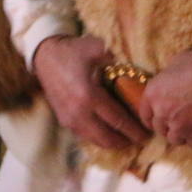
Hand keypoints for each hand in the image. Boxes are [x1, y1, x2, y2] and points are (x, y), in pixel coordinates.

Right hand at [33, 34, 148, 148]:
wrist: (44, 56)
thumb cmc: (72, 51)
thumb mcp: (97, 48)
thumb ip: (117, 58)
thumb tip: (135, 69)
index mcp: (89, 96)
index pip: (117, 120)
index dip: (134, 130)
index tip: (146, 135)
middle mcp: (78, 112)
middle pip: (107, 137)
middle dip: (125, 142)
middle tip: (139, 140)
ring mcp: (69, 119)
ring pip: (94, 140)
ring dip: (111, 142)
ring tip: (125, 139)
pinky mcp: (63, 120)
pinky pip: (84, 135)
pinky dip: (98, 137)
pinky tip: (108, 134)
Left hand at [138, 50, 191, 145]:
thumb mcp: (175, 63)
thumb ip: (166, 77)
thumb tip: (167, 81)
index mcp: (152, 94)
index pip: (144, 114)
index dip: (151, 117)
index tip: (156, 119)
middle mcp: (161, 112)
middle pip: (158, 128)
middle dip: (166, 125)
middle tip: (177, 120)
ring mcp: (178, 126)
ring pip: (173, 138)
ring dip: (179, 133)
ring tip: (188, 126)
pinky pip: (191, 143)